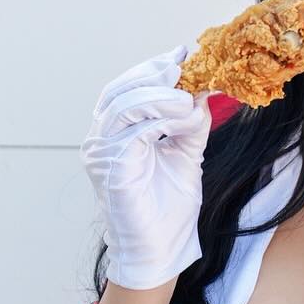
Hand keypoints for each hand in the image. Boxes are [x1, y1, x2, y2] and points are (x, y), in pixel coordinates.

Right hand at [80, 40, 213, 290]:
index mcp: (116, 134)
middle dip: (154, 73)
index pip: (127, 89)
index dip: (153, 68)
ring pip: (124, 104)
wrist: (161, 250)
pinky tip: (183, 114)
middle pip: (121, 89)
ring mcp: (101, 151)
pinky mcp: (109, 165)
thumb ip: (190, 125)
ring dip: (160, 94)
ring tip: (189, 96)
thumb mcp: (186, 156)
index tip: (183, 53)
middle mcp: (102, 139)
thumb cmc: (168, 211)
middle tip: (184, 64)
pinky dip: (159, 115)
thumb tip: (202, 94)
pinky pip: (132, 128)